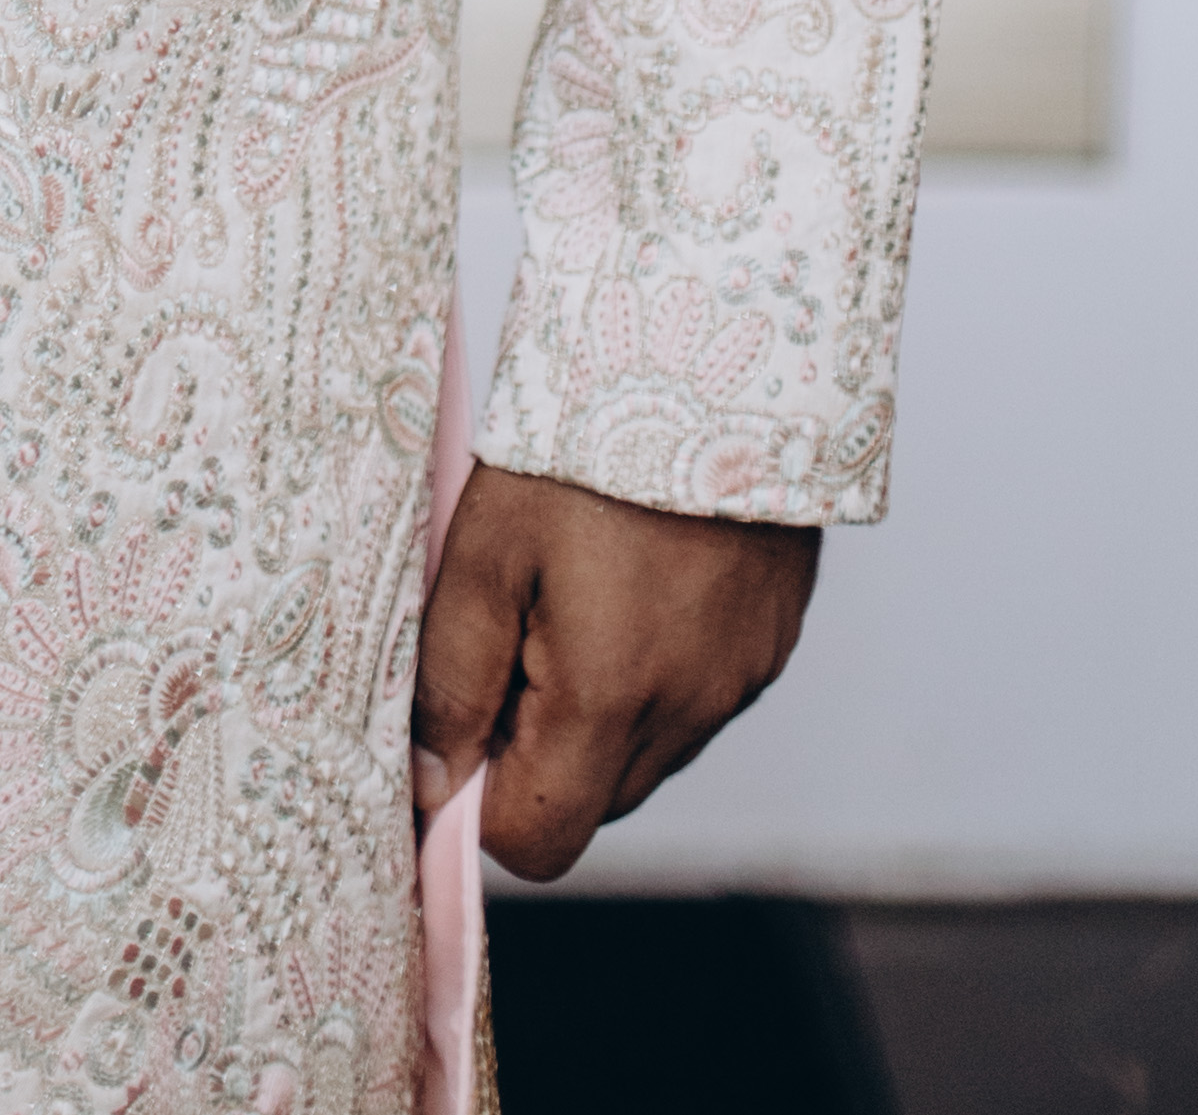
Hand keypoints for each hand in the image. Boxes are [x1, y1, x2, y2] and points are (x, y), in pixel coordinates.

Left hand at [412, 460, 819, 879]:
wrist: (709, 357)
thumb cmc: (583, 444)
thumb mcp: (486, 547)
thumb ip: (452, 677)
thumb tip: (430, 782)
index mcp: (610, 698)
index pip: (537, 840)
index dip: (479, 800)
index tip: (459, 720)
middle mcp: (688, 711)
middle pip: (591, 802)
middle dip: (535, 750)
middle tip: (512, 630)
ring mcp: (737, 682)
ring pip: (643, 755)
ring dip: (594, 712)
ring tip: (573, 592)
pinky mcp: (766, 647)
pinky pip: (693, 703)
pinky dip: (650, 673)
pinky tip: (630, 579)